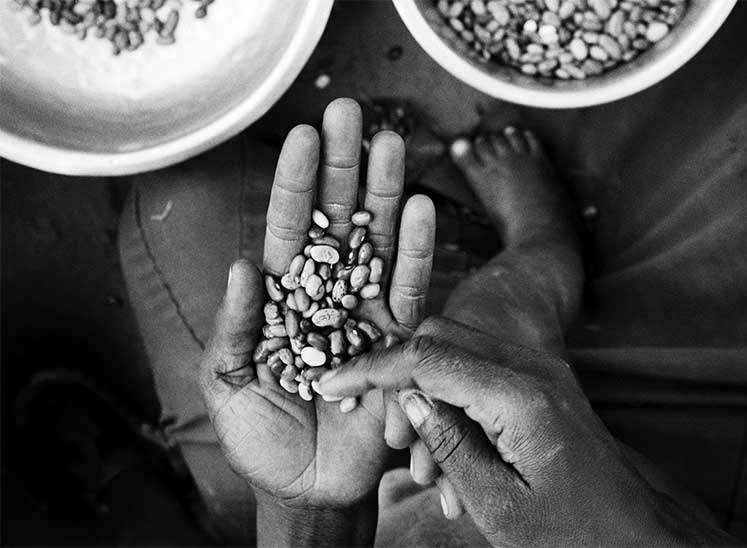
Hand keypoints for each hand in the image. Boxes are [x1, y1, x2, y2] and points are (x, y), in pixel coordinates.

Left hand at [198, 98, 435, 509]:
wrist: (309, 486)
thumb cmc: (260, 437)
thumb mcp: (229, 383)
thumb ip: (236, 327)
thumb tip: (242, 265)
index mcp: (281, 298)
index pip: (287, 228)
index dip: (294, 183)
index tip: (303, 134)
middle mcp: (326, 295)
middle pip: (336, 220)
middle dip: (342, 167)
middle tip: (350, 112)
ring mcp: (365, 314)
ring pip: (376, 242)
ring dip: (383, 192)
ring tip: (390, 142)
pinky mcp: (400, 342)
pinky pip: (410, 291)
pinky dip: (416, 251)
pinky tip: (419, 208)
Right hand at [317, 317, 742, 546]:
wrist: (636, 530)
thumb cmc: (573, 531)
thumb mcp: (501, 506)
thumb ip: (449, 446)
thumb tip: (408, 400)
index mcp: (521, 397)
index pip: (427, 360)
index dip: (371, 370)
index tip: (331, 385)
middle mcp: (532, 367)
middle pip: (439, 337)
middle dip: (397, 372)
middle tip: (378, 424)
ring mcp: (540, 367)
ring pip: (456, 344)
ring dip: (422, 379)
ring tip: (411, 442)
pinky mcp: (540, 377)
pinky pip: (479, 362)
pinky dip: (448, 385)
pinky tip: (441, 431)